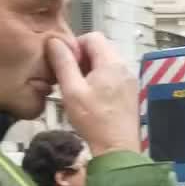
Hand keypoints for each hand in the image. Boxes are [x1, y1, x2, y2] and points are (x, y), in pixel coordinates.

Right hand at [47, 33, 138, 156]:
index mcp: (112, 63)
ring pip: (106, 62)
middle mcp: (124, 67)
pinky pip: (113, 75)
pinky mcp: (130, 92)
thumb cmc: (93, 120)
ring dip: (90, 68)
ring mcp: (129, 80)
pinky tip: (90, 96)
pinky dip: (100, 79)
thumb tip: (54, 41)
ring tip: (78, 88)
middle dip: (82, 57)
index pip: (93, 37)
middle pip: (101, 48)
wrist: (117, 148)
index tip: (65, 63)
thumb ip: (63, 63)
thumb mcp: (72, 90)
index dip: (75, 45)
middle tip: (69, 76)